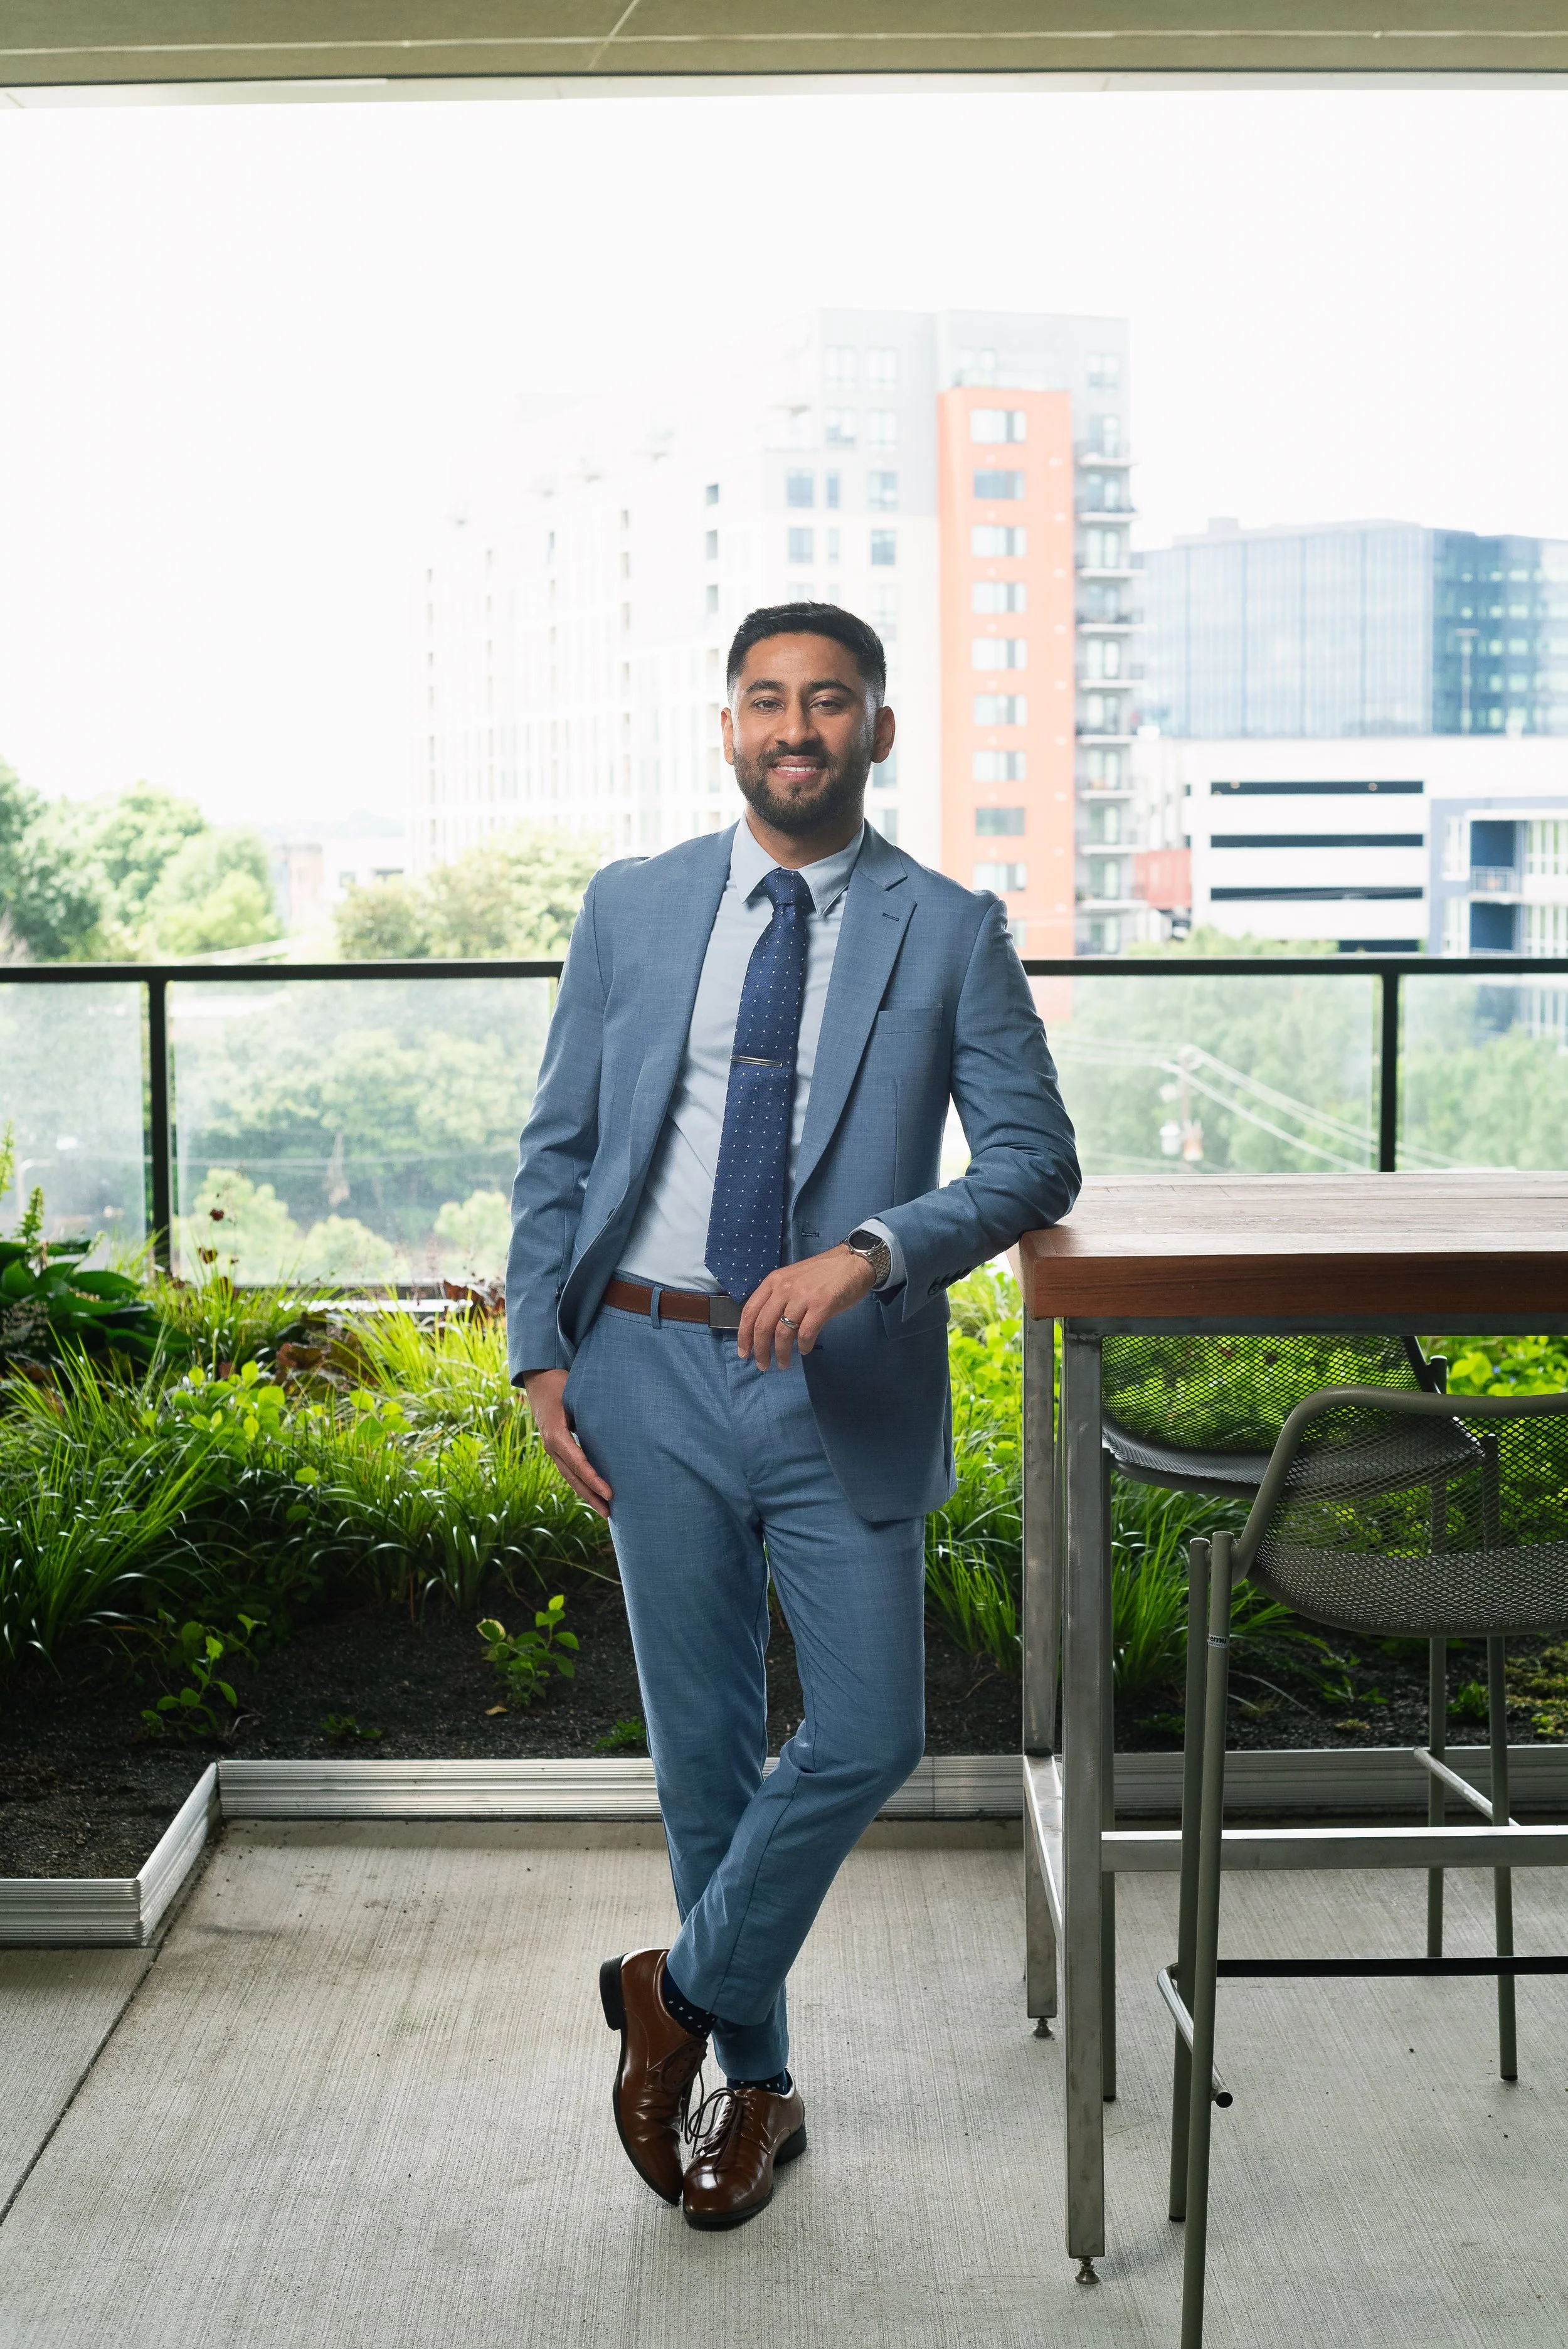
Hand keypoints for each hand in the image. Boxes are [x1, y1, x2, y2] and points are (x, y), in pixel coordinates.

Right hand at [522, 1368, 612, 1518]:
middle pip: (573, 1477)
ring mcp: (552, 1449)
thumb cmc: (561, 1384)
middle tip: (609, 1512)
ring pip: (570, 1477)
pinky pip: (569, 1469)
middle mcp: (552, 1445)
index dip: (593, 1479)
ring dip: (587, 1494)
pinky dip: (582, 1483)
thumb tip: (619, 1422)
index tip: (609, 1493)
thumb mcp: (575, 1393)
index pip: (577, 1462)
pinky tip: (595, 1493)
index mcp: (556, 1434)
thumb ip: (591, 1409)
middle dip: (591, 1496)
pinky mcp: (557, 1448)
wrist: (539, 1379)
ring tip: (605, 1510)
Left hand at [737, 1244, 875, 1371]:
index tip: (744, 1353)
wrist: (852, 1263)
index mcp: (773, 1281)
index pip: (750, 1311)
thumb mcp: (792, 1280)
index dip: (744, 1336)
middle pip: (763, 1326)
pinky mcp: (822, 1305)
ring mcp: (803, 1297)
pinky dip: (803, 1346)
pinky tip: (804, 1350)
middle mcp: (784, 1288)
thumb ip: (778, 1300)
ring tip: (783, 1364)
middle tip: (763, 1365)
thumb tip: (767, 1331)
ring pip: (783, 1333)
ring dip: (781, 1354)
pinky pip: (806, 1333)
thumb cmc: (822, 1274)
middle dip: (760, 1351)